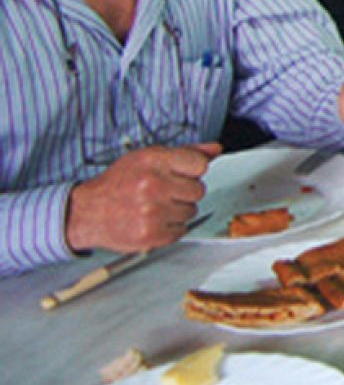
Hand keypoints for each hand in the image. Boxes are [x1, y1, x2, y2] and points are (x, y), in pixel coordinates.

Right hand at [65, 143, 219, 252]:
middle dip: (184, 191)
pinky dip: (170, 227)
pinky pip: (182, 230)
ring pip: (191, 211)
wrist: (88, 212)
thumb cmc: (119, 183)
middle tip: (162, 192)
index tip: (181, 174)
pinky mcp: (152, 235)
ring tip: (154, 206)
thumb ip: (186, 152)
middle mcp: (154, 185)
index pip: (200, 165)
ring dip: (177, 210)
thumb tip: (216, 149)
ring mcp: (153, 212)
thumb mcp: (148, 158)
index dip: (192, 171)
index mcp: (153, 161)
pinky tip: (152, 220)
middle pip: (198, 190)